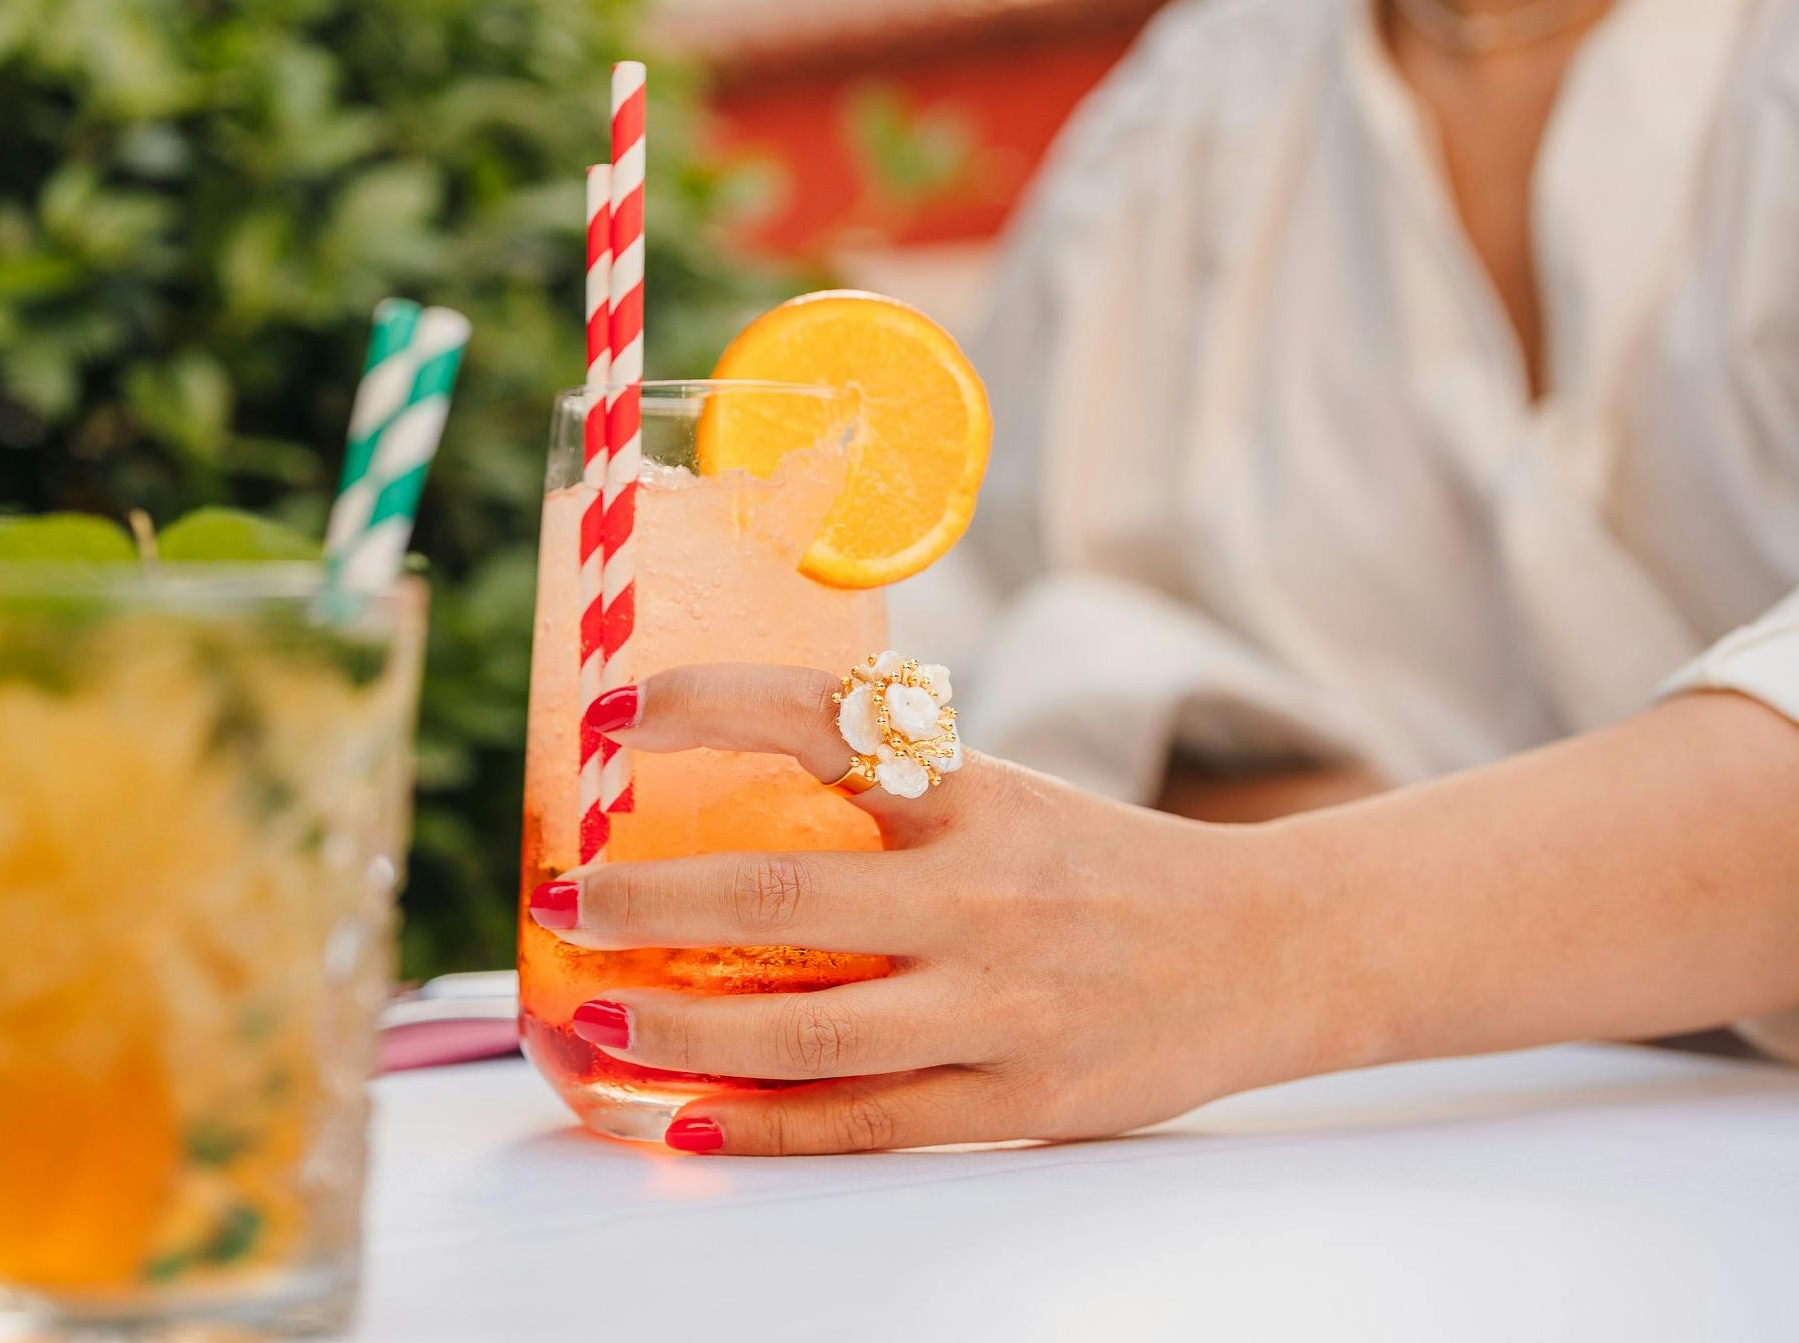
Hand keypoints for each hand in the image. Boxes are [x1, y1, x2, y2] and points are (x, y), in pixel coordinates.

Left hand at [531, 664, 1318, 1153]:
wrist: (1274, 950)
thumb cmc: (1110, 865)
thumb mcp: (1010, 795)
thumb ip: (891, 798)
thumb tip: (723, 794)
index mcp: (979, 796)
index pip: (823, 723)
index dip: (706, 709)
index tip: (611, 713)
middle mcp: (984, 894)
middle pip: (783, 897)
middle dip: (650, 901)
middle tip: (563, 898)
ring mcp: (999, 1009)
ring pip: (805, 1032)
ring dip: (677, 1029)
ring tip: (590, 1019)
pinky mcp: (1014, 1105)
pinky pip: (861, 1124)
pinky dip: (757, 1127)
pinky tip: (677, 1120)